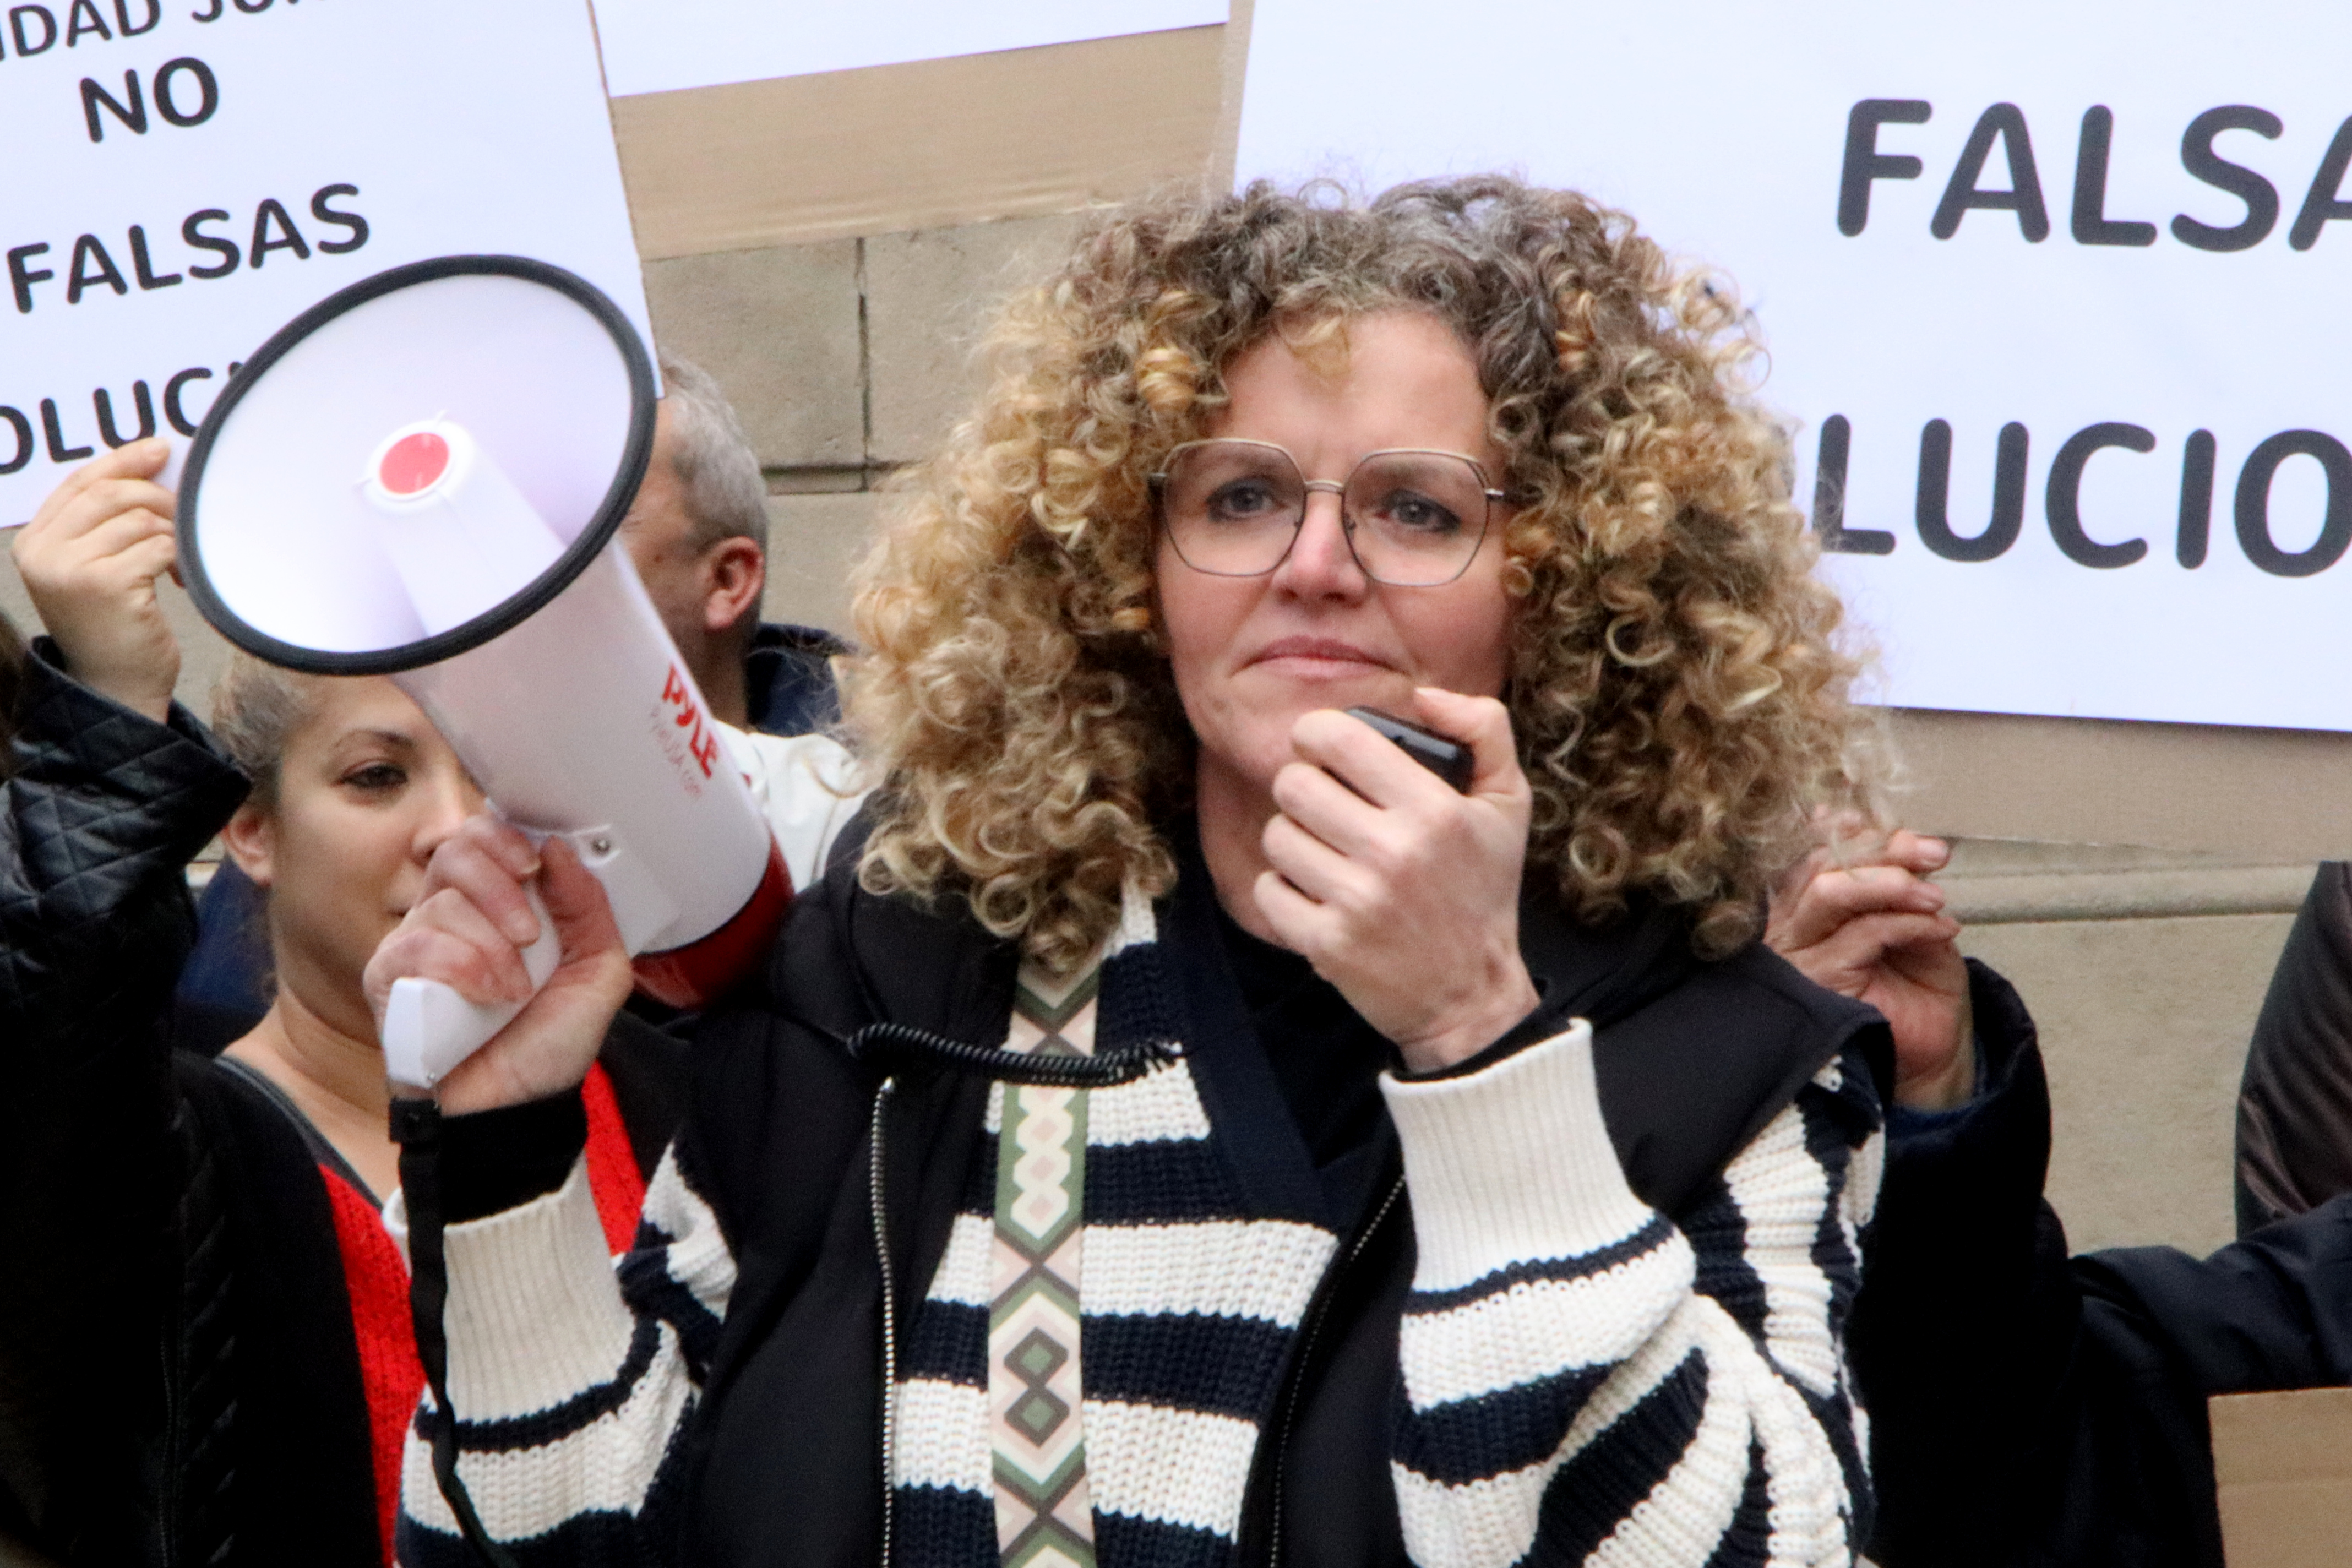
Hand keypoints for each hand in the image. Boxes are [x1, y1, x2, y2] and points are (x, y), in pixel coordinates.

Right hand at [11, 439, 180, 720]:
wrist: (116, 687)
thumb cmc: (113, 626)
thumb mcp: (93, 568)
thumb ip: (103, 523)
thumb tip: (150, 462)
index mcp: (34, 542)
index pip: (79, 482)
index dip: (121, 461)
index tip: (159, 449)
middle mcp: (44, 552)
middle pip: (112, 493)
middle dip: (158, 497)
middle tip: (185, 516)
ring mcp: (72, 568)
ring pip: (141, 519)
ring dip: (173, 535)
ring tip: (176, 562)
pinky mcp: (107, 584)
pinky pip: (159, 545)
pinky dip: (178, 558)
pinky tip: (178, 581)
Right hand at [364, 818, 632, 1113]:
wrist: (515, 1108)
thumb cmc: (548, 1042)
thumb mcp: (597, 972)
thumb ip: (589, 909)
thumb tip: (560, 848)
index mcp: (499, 903)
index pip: (484, 837)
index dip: (506, 839)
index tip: (535, 867)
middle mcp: (452, 914)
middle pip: (456, 851)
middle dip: (500, 886)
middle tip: (530, 934)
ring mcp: (414, 943)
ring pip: (444, 902)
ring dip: (492, 946)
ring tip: (514, 991)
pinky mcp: (386, 978)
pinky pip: (416, 945)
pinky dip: (462, 968)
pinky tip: (486, 998)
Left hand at [1255, 688, 1540, 1073]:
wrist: (1470, 996)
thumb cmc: (1483, 890)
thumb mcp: (1507, 803)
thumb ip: (1483, 728)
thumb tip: (1423, 695)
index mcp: (1433, 810)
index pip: (1337, 739)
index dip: (1316, 734)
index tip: (1321, 748)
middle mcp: (1394, 852)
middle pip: (1294, 785)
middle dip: (1304, 790)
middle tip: (1326, 808)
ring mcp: (1356, 901)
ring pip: (1276, 836)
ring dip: (1295, 842)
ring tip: (1328, 856)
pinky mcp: (1326, 944)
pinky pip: (1268, 890)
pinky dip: (1285, 892)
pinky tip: (1318, 897)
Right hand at [1768, 823, 1974, 1109]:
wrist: (1934, 1045)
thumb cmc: (1917, 980)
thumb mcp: (1911, 912)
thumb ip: (1895, 875)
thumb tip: (1898, 835)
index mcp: (1804, 899)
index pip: (1816, 848)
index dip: (1859, 833)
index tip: (1909, 835)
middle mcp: (1788, 921)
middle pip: (1819, 863)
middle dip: (1882, 851)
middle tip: (1932, 854)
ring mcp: (1796, 951)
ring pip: (1829, 891)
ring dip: (1891, 884)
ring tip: (1935, 896)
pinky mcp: (1818, 979)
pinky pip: (1862, 934)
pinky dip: (1909, 923)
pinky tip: (1942, 929)